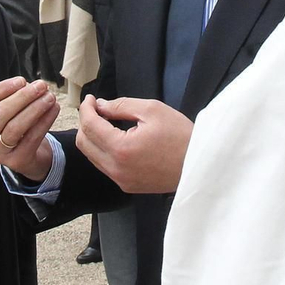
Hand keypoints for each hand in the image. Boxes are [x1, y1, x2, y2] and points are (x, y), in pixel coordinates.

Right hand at [0, 76, 59, 181]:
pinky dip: (45, 121)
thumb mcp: (6, 113)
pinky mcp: (16, 161)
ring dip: (35, 108)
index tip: (22, 80)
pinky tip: (54, 109)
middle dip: (23, 96)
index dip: (3, 88)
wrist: (26, 157)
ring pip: (15, 126)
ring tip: (50, 97)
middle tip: (41, 86)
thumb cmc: (14, 127)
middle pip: (0, 112)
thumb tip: (30, 85)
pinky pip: (32, 137)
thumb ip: (12, 97)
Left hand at [74, 95, 192, 195]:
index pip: (89, 126)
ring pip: (92, 156)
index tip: (91, 98)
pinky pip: (105, 166)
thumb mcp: (152, 110)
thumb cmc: (181, 136)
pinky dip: (103, 150)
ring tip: (106, 121)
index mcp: (121, 149)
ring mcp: (121, 180)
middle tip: (97, 109)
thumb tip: (100, 106)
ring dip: (93, 137)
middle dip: (86, 122)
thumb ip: (121, 106)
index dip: (87, 108)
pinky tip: (115, 138)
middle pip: (84, 143)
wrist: (201, 165)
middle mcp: (116, 168)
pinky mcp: (128, 185)